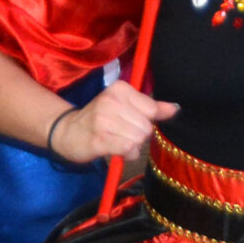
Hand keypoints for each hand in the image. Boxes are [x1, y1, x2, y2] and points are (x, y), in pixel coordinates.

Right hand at [52, 80, 177, 168]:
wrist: (68, 132)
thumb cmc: (100, 119)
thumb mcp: (125, 106)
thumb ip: (151, 107)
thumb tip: (176, 108)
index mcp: (120, 88)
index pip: (151, 109)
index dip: (145, 121)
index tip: (130, 122)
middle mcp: (111, 100)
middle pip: (146, 127)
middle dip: (138, 136)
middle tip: (121, 134)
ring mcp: (104, 119)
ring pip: (139, 139)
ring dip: (132, 147)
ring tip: (117, 142)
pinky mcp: (100, 138)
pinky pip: (129, 149)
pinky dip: (127, 154)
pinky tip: (116, 150)